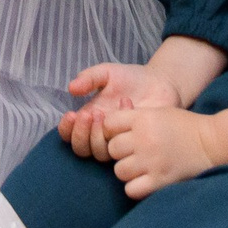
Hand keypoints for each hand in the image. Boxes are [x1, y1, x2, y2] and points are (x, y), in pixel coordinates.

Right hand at [59, 63, 179, 160]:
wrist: (160, 82)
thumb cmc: (132, 78)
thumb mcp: (107, 72)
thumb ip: (89, 78)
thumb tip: (71, 89)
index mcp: (90, 117)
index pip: (69, 134)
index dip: (66, 129)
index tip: (71, 115)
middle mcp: (101, 133)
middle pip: (81, 149)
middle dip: (81, 133)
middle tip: (90, 114)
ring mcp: (119, 141)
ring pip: (99, 154)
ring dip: (97, 135)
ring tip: (103, 113)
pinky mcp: (136, 146)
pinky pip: (124, 150)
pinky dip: (122, 129)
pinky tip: (127, 105)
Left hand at [99, 105, 227, 199]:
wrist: (212, 143)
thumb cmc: (184, 126)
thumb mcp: (158, 112)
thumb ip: (133, 116)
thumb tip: (107, 122)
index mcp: (143, 118)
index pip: (108, 124)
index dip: (112, 131)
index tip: (122, 135)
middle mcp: (144, 139)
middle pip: (112, 149)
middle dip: (121, 152)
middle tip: (135, 153)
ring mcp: (151, 161)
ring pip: (119, 171)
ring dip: (128, 171)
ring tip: (142, 168)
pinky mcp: (160, 180)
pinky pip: (131, 189)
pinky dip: (135, 187)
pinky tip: (146, 181)